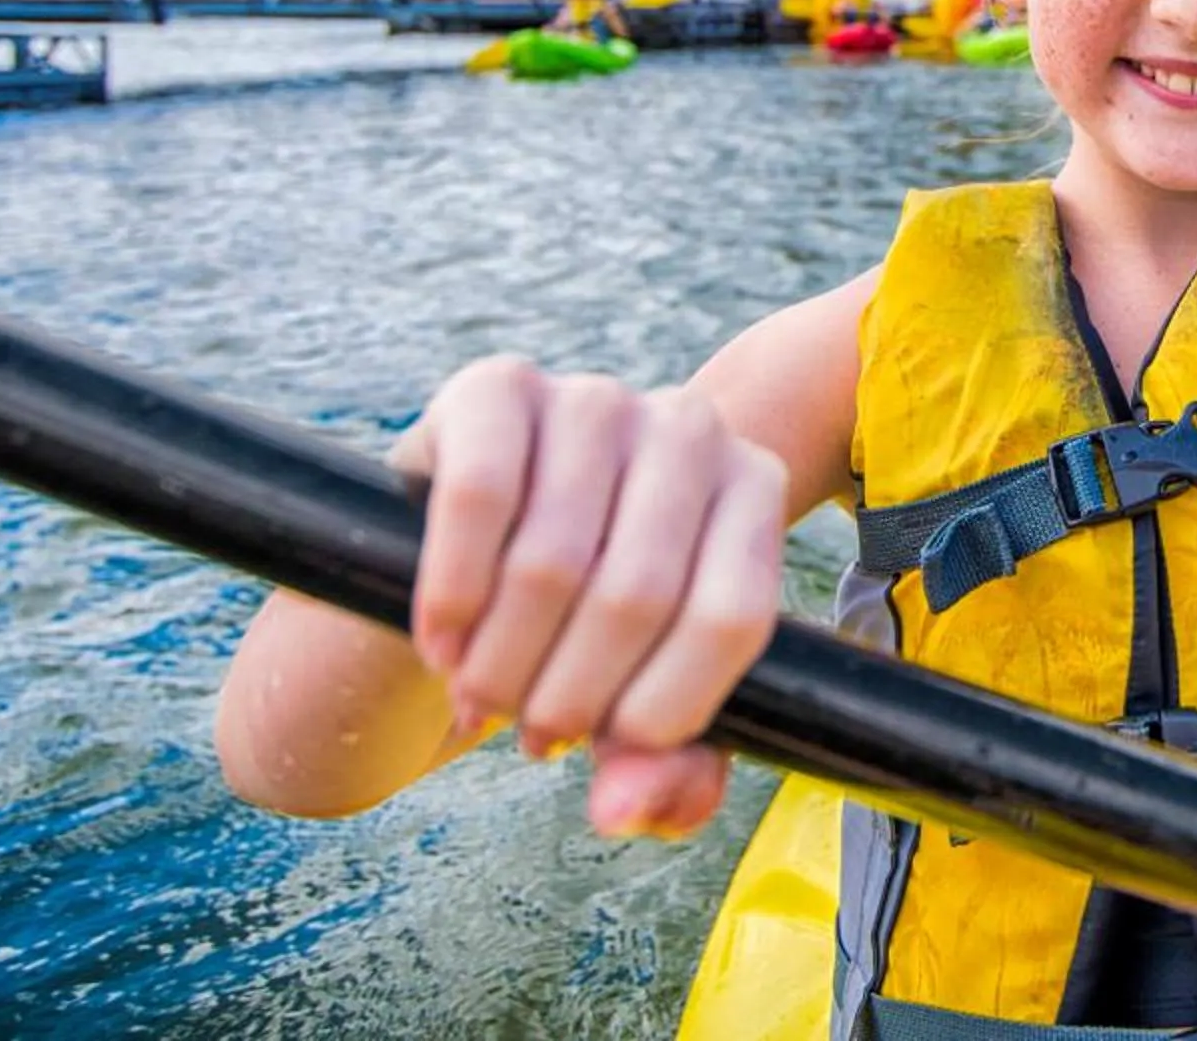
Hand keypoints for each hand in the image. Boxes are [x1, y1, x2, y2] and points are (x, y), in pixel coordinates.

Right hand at [392, 354, 787, 838]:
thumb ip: (666, 779)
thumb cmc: (586, 637)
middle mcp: (690, 427)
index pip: (732, 620)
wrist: (478, 550)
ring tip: (484, 693)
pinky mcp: (497, 388)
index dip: (663, 711)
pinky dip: (451, 597)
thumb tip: (625, 809)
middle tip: (531, 730)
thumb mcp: (641, 709)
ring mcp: (596, 397)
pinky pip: (478, 498)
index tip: (612, 747)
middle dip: (570, 696)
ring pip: (551, 560)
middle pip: (637, 596)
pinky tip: (442, 641)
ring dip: (503, 661)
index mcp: (755, 492)